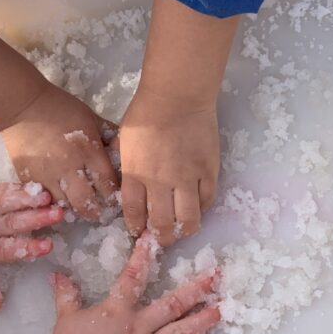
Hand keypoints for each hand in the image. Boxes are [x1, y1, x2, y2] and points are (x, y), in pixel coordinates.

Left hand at [0, 184, 62, 309]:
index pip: (3, 250)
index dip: (25, 248)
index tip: (47, 246)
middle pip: (7, 225)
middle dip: (34, 220)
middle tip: (58, 215)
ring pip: (1, 204)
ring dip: (25, 200)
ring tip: (46, 196)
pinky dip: (12, 188)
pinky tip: (30, 186)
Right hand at [1, 84, 118, 220]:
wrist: (22, 105)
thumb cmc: (60, 107)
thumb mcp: (90, 116)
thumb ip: (108, 133)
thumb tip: (124, 148)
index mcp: (89, 151)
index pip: (108, 184)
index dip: (113, 195)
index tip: (115, 198)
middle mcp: (70, 167)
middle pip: (88, 203)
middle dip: (96, 211)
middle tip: (99, 211)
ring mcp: (48, 176)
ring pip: (66, 205)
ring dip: (76, 209)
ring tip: (80, 209)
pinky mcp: (30, 179)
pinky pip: (45, 199)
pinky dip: (55, 203)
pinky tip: (61, 202)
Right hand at [44, 235, 220, 333]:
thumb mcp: (66, 318)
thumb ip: (66, 295)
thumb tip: (57, 274)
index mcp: (117, 310)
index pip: (133, 277)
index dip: (142, 256)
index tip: (153, 239)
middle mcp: (138, 327)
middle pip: (173, 304)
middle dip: (197, 288)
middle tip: (216, 276)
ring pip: (182, 332)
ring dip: (203, 319)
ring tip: (221, 308)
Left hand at [118, 86, 219, 246]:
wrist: (178, 95)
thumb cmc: (146, 113)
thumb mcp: (124, 141)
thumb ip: (126, 167)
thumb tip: (126, 189)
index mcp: (135, 173)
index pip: (134, 213)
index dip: (136, 227)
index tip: (138, 231)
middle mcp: (160, 181)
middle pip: (161, 223)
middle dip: (160, 237)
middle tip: (162, 237)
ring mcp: (187, 178)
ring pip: (188, 220)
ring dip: (183, 230)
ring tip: (181, 230)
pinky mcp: (208, 171)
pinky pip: (207, 200)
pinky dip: (201, 208)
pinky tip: (196, 207)